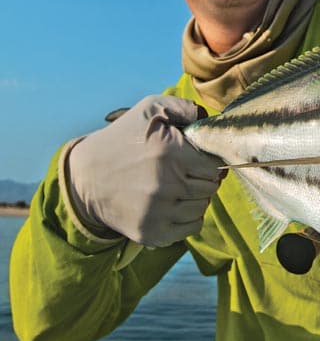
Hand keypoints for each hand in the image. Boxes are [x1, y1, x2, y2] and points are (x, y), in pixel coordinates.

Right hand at [67, 95, 223, 246]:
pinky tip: (172, 204)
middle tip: (184, 172)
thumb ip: (185, 108)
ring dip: (195, 198)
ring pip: (202, 207)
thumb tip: (210, 121)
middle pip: (210, 187)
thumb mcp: (150, 110)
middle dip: (202, 178)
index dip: (207, 160)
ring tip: (175, 187)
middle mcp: (166, 184)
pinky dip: (188, 217)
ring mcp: (158, 212)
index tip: (195, 159)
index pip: (214, 165)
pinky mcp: (151, 232)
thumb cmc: (123, 139)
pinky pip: (192, 227)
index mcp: (170, 152)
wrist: (84, 178)